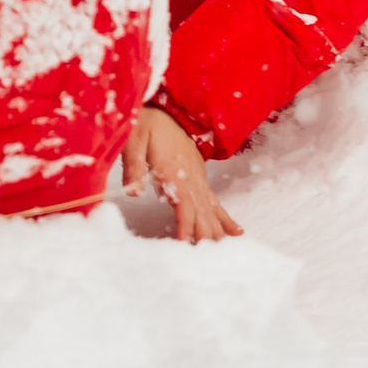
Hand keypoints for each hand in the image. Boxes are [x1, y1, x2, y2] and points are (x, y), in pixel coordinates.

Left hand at [121, 107, 242, 242]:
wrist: (164, 107)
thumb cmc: (146, 123)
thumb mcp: (133, 141)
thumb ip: (133, 168)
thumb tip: (132, 192)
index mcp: (175, 171)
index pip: (183, 206)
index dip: (185, 226)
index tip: (186, 245)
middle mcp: (191, 177)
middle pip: (201, 213)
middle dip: (206, 236)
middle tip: (211, 260)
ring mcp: (198, 177)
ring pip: (211, 209)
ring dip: (218, 230)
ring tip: (228, 251)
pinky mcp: (199, 176)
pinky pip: (214, 200)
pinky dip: (224, 217)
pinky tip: (235, 231)